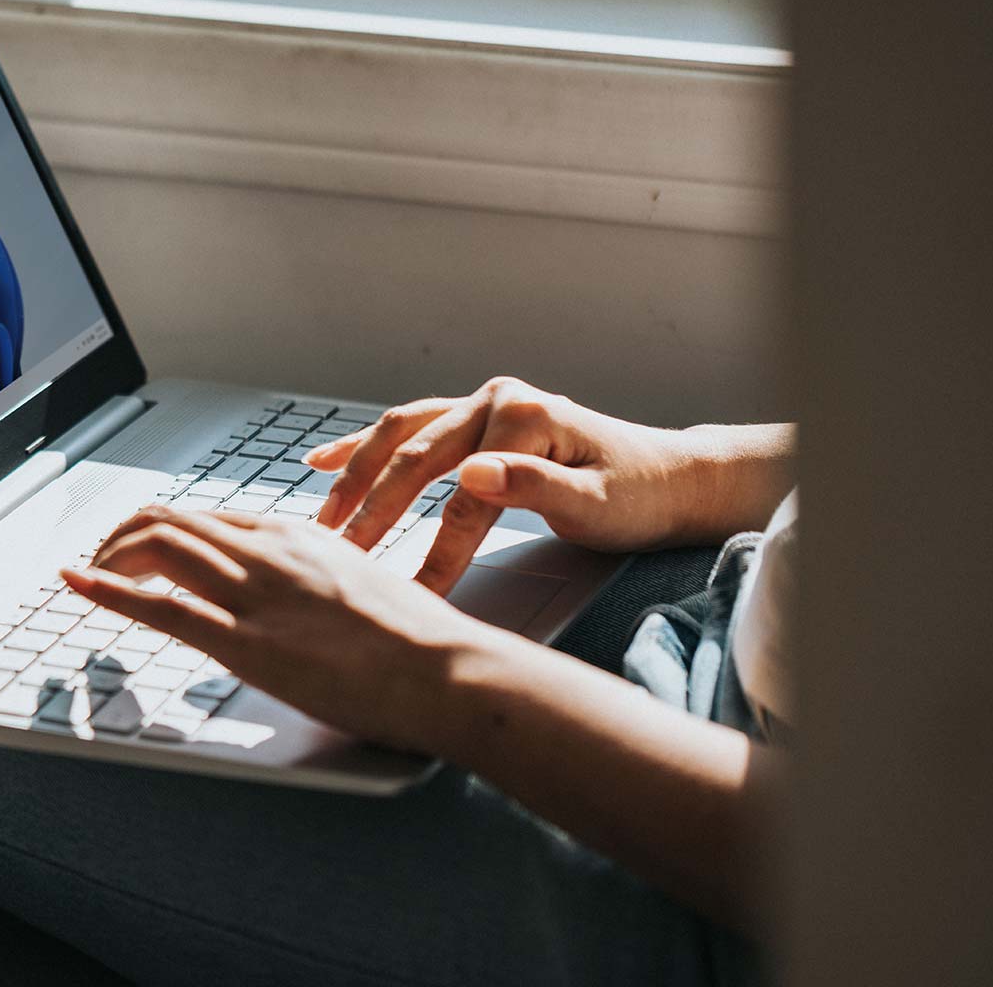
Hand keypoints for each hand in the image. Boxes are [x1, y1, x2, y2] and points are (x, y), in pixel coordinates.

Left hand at [60, 508, 491, 755]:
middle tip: (100, 561)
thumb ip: (321, 580)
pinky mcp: (248, 642)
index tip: (140, 548)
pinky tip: (79, 585)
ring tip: (87, 574)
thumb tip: (302, 596)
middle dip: (122, 537)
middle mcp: (269, 552)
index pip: (209, 517)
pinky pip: (162, 606)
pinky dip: (108, 590)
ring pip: (158, 547)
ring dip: (109, 558)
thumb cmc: (420, 641)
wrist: (448, 668)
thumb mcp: (363, 585)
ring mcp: (256, 594)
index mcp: (298, 536)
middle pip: (171, 521)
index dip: (162, 529)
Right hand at [304, 376, 710, 590]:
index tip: (409, 593)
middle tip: (341, 556)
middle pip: (417, 457)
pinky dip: (364, 445)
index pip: (463, 493)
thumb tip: (472, 474)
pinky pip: (408, 428)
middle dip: (374, 510)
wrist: (669, 479)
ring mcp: (482, 405)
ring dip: (356, 475)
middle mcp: (496, 400)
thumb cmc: (638, 497)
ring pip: (401, 436)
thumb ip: (534, 487)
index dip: (434, 548)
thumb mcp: (597, 503)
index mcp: (525, 417)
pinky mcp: (475, 419)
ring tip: (324, 519)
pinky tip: (322, 460)